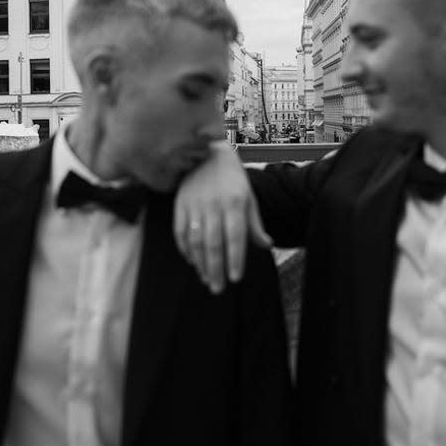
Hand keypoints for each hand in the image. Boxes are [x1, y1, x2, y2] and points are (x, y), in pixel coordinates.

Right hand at [173, 142, 272, 292]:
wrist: (207, 156)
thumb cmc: (232, 181)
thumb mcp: (248, 198)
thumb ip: (254, 224)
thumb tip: (266, 246)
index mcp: (234, 203)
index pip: (235, 237)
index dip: (235, 259)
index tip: (235, 278)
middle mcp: (213, 205)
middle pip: (214, 244)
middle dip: (216, 269)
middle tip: (217, 289)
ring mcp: (194, 205)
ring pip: (196, 241)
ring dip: (200, 264)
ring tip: (206, 279)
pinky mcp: (179, 205)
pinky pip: (180, 232)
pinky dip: (185, 250)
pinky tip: (192, 261)